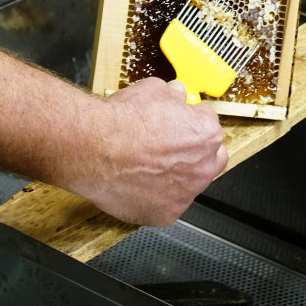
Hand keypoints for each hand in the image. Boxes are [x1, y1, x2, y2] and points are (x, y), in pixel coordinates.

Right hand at [66, 77, 228, 225]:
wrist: (95, 149)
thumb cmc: (123, 120)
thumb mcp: (153, 89)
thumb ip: (172, 95)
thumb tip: (175, 96)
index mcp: (206, 134)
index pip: (208, 125)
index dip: (190, 120)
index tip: (178, 121)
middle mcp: (202, 167)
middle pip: (211, 159)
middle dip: (196, 151)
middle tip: (173, 144)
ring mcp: (185, 195)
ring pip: (188, 184)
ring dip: (176, 176)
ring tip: (149, 166)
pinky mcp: (165, 215)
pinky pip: (166, 204)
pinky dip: (156, 196)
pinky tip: (138, 183)